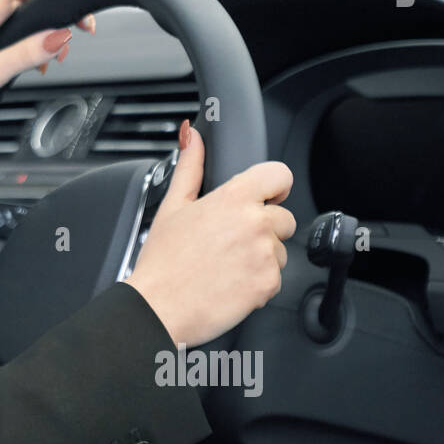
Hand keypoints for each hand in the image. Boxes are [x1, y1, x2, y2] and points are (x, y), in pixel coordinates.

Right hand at [123, 120, 295, 347]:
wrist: (159, 307)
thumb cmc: (162, 261)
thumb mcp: (172, 207)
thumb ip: (190, 167)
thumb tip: (191, 135)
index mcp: (233, 198)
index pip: (280, 175)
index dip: (273, 188)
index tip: (263, 199)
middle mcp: (255, 223)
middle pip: (283, 218)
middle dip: (263, 229)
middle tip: (229, 244)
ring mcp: (264, 254)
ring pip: (279, 251)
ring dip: (260, 258)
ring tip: (225, 267)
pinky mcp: (269, 284)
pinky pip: (275, 279)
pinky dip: (257, 284)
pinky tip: (230, 284)